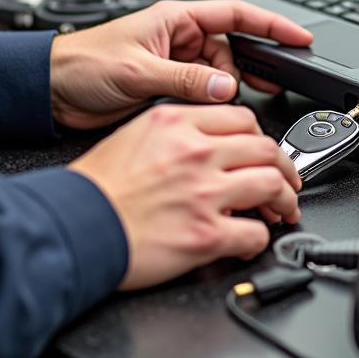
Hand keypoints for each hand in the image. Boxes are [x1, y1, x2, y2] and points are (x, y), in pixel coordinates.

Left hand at [50, 0, 313, 129]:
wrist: (49, 90)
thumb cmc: (81, 65)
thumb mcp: (138, 71)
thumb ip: (186, 78)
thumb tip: (225, 86)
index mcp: (175, 19)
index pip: (235, 15)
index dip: (271, 24)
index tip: (299, 37)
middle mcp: (178, 37)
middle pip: (232, 48)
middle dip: (250, 66)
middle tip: (271, 83)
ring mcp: (174, 62)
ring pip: (220, 73)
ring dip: (228, 88)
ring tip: (229, 104)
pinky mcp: (167, 85)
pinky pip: (204, 91)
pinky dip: (212, 101)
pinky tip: (213, 112)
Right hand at [69, 103, 301, 289]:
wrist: (72, 226)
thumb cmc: (94, 188)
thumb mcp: (133, 135)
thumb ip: (175, 132)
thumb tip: (207, 142)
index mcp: (177, 124)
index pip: (242, 118)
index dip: (261, 136)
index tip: (264, 149)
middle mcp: (196, 153)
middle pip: (265, 148)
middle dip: (284, 168)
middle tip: (286, 182)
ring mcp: (204, 193)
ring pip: (270, 186)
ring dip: (283, 201)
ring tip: (282, 210)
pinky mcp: (205, 235)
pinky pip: (254, 234)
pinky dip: (260, 238)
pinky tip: (252, 239)